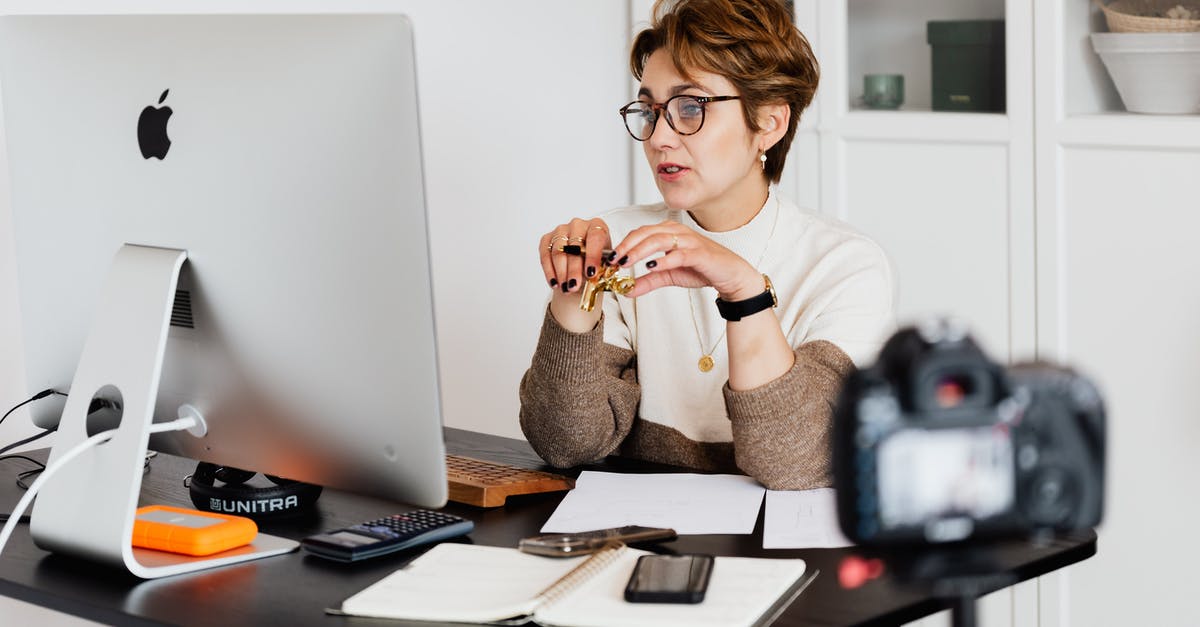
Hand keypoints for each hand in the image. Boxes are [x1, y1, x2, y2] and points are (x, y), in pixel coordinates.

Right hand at [539, 218, 611, 331]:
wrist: (582, 266)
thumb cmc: (596, 264)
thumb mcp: (604, 266)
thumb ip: (603, 269)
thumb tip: (597, 277)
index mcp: (597, 226)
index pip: (595, 237)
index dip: (593, 256)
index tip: (591, 273)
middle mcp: (578, 224)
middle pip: (574, 246)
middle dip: (574, 269)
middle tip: (574, 286)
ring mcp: (561, 230)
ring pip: (559, 251)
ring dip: (561, 272)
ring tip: (566, 288)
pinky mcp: (547, 239)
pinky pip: (545, 255)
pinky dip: (549, 271)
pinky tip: (555, 284)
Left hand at [610, 221, 762, 300]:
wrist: (730, 275)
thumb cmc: (701, 269)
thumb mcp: (669, 276)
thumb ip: (648, 281)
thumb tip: (626, 290)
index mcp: (669, 232)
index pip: (640, 232)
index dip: (623, 244)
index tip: (610, 259)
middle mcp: (677, 231)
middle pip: (646, 233)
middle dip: (627, 246)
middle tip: (613, 260)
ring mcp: (689, 240)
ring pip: (659, 239)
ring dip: (640, 251)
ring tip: (626, 262)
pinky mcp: (700, 253)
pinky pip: (679, 254)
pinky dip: (663, 260)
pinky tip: (651, 266)